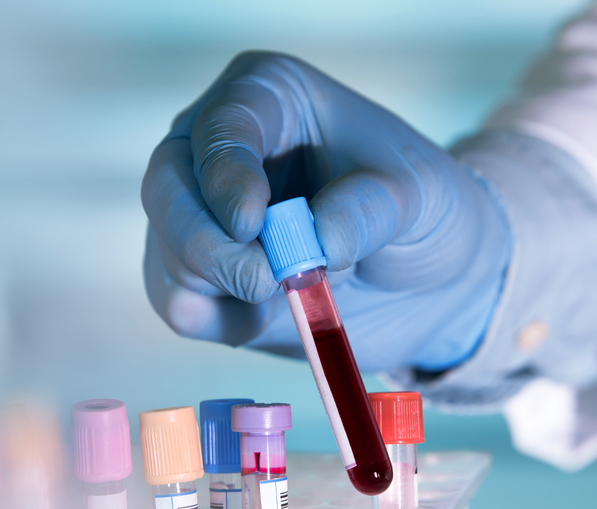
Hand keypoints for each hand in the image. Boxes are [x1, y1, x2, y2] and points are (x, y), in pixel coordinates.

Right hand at [142, 51, 509, 370]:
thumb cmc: (422, 212)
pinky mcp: (203, 278)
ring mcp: (202, 216)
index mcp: (267, 99)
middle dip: (207, 244)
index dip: (225, 176)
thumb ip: (369, 209)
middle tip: (264, 280)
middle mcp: (217, 150)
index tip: (251, 223)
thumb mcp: (420, 195)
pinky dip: (221, 320)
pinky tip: (270, 314)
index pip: (221, 127)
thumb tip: (315, 242)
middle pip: (167, 188)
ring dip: (225, 285)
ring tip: (295, 290)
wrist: (429, 278)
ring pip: (168, 252)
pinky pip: (178, 304)